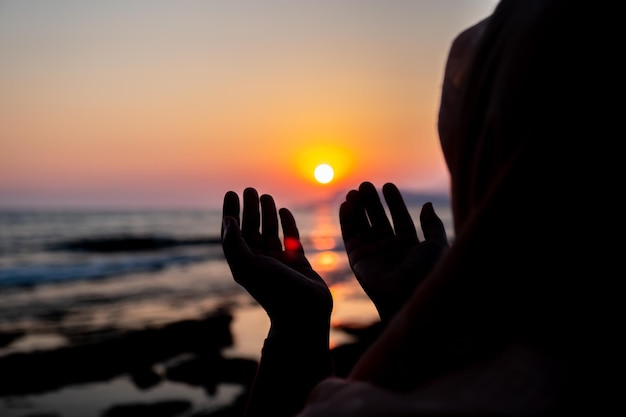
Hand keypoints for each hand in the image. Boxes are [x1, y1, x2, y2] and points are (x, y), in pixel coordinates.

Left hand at [221, 188, 332, 335]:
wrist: (304, 313)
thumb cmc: (274, 291)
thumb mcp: (248, 267)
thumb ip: (235, 243)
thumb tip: (228, 220)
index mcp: (244, 262)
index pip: (233, 232)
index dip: (230, 212)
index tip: (231, 193)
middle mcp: (260, 261)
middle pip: (251, 228)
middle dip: (249, 209)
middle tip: (250, 189)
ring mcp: (279, 261)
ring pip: (270, 231)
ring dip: (267, 213)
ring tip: (266, 196)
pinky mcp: (298, 263)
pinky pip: (291, 239)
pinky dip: (287, 224)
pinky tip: (284, 211)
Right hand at [340, 182, 447, 321]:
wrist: (409, 295)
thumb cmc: (428, 272)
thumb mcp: (437, 245)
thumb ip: (432, 225)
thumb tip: (428, 205)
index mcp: (410, 246)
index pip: (400, 219)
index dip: (394, 203)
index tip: (388, 186)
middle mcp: (390, 250)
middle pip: (379, 220)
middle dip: (372, 203)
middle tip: (366, 185)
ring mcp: (373, 254)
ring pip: (363, 226)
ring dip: (358, 209)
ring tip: (354, 191)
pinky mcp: (358, 260)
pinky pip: (350, 237)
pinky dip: (346, 221)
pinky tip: (346, 205)